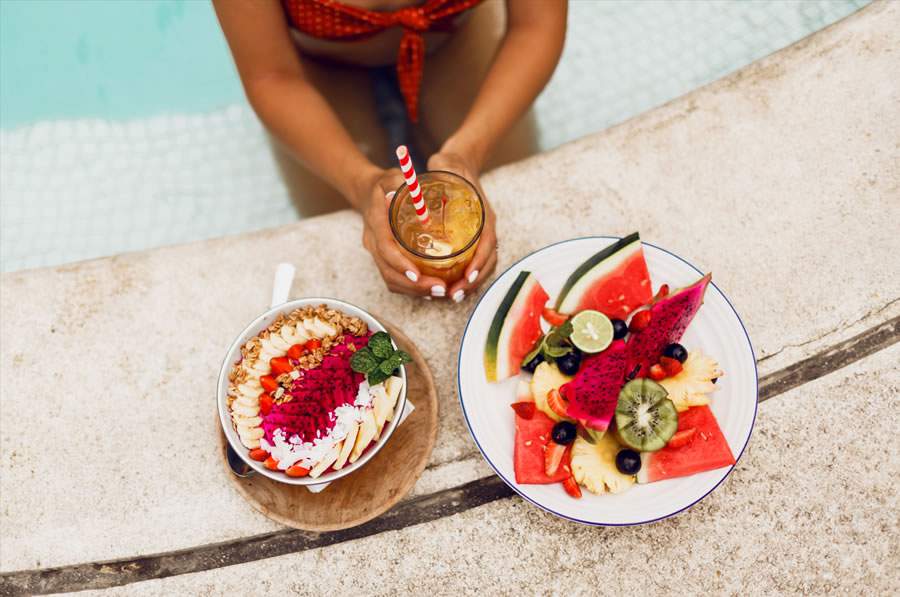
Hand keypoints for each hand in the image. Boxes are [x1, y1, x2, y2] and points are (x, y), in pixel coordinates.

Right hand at [358, 168, 448, 296]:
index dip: (400, 264)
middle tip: (440, 288)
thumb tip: (412, 192)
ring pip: (390, 280)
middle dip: (413, 285)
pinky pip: (394, 278)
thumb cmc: (383, 184)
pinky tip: (430, 291)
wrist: (367, 192)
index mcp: (375, 223)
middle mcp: (373, 242)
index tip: (418, 274)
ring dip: (414, 290)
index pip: (385, 249)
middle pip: (388, 272)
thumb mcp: (391, 178)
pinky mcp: (384, 258)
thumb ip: (399, 183)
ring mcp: (377, 253)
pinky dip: (411, 288)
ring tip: (439, 292)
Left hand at [427, 151, 497, 302]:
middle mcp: (485, 226)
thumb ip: (436, 169)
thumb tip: (413, 180)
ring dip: (471, 284)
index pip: (487, 241)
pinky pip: (474, 262)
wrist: (460, 163)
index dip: (479, 261)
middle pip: (488, 260)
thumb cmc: (451, 165)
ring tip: (453, 296)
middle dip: (474, 281)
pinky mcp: (472, 239)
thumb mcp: (444, 164)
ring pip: (483, 264)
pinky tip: (451, 287)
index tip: (468, 276)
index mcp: (483, 212)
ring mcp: (480, 234)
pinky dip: (466, 277)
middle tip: (455, 294)